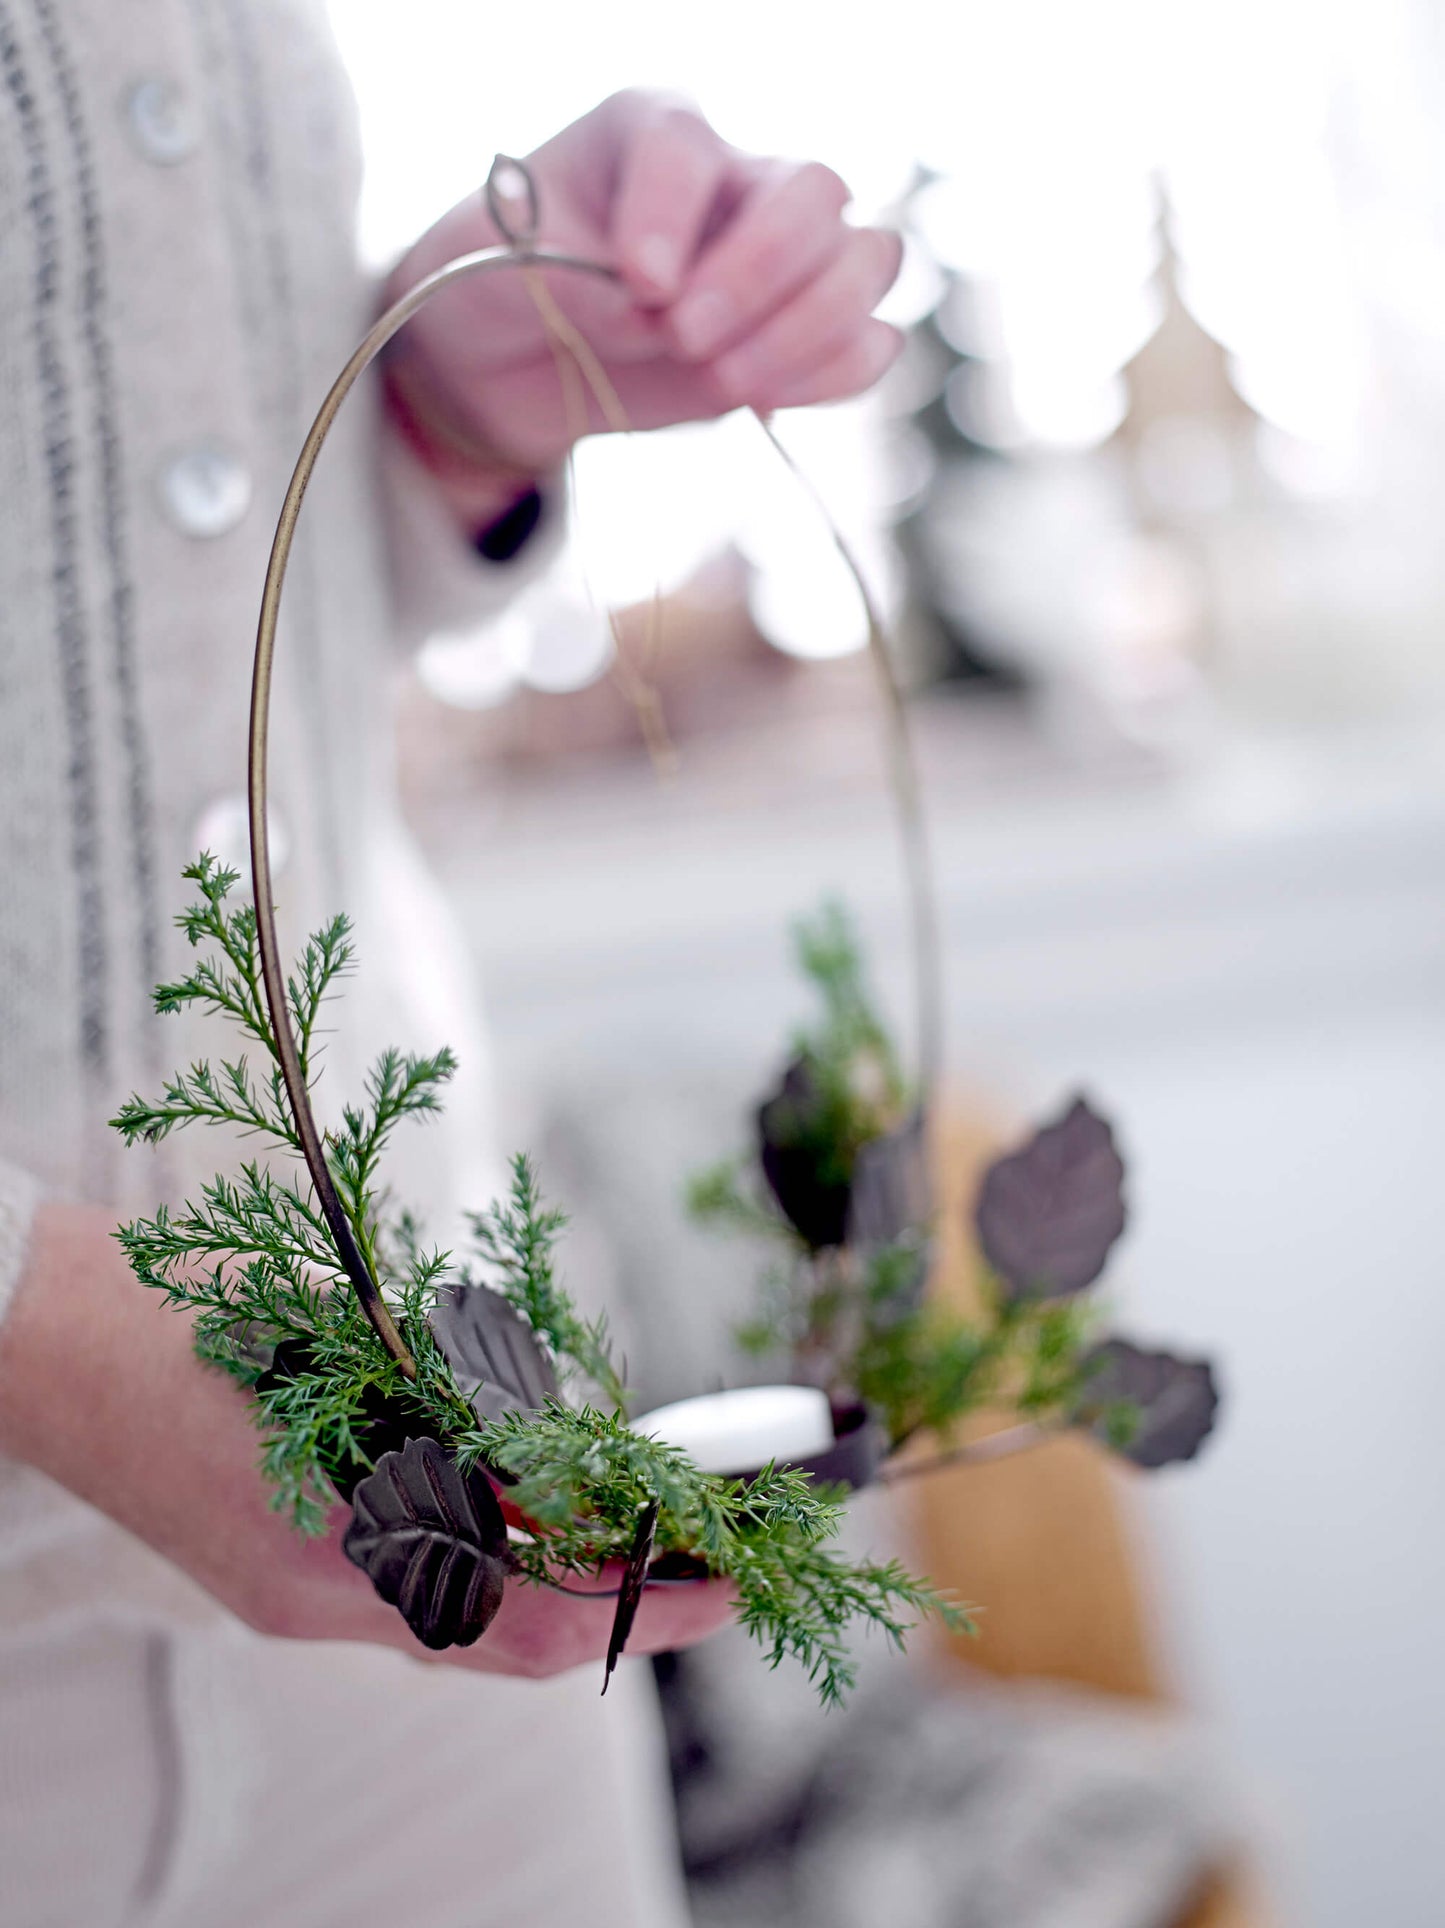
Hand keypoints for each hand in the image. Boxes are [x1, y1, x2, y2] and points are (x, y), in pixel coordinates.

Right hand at [0, 1203, 733, 1677]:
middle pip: (500, 1634)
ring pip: (459, 1612)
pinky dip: (476, 1552)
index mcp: (338, 1549)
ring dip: (546, 1569)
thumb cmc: (194, 1311)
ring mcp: (287, 1599)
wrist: (46, 1335)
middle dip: (610, 1592)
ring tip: (615, 1510)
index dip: (640, 1604)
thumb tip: (576, 1450)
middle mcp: (316, 1602)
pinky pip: (406, 1586)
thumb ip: (462, 1408)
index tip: (726, 1582)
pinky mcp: (271, 1576)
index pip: (527, 1614)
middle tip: (695, 1548)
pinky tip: (508, 1497)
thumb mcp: (353, 1339)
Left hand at [382, 90, 903, 498]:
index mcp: (651, 132)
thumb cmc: (499, 286)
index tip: (637, 281)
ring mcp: (779, 261)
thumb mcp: (494, 268)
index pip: (688, 147)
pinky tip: (762, 401)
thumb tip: (653, 314)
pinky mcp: (796, 338)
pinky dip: (833, 376)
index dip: (671, 215)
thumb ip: (566, 277)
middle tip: (685, 340)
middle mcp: (733, 180)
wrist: (514, 365)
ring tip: (725, 381)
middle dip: (759, 275)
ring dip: (809, 330)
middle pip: (814, 192)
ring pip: (866, 260)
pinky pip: (868, 345)